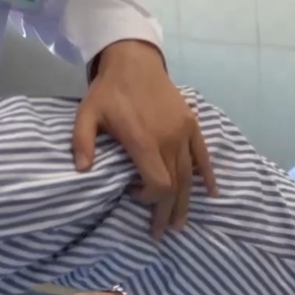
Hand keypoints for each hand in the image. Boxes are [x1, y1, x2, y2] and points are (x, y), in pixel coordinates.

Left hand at [73, 40, 216, 240]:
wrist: (134, 60)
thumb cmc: (108, 91)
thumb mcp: (86, 113)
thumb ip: (83, 142)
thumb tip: (82, 171)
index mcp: (144, 141)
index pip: (158, 184)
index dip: (149, 199)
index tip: (133, 197)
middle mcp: (169, 140)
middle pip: (175, 186)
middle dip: (167, 212)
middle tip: (159, 233)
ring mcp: (184, 132)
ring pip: (190, 176)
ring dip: (186, 202)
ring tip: (180, 224)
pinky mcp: (192, 124)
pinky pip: (203, 155)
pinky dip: (208, 175)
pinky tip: (211, 193)